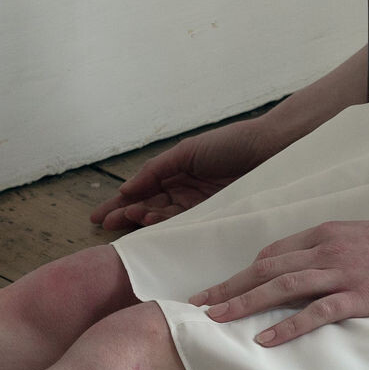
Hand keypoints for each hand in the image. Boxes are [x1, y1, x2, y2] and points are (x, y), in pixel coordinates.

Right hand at [95, 118, 278, 231]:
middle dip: (125, 215)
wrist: (270, 151)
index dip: (120, 202)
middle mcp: (185, 191)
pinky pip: (183, 225)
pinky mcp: (212, 218)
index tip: (98, 216)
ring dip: (142, 218)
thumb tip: (127, 188)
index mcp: (178, 172)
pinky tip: (148, 222)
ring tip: (126, 218)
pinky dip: (164, 224)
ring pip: (163, 217)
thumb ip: (157, 170)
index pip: (143, 190)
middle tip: (104, 225)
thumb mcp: (188, 151)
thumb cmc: (231, 144)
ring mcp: (198, 206)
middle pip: (148, 206)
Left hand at [190, 218, 368, 344]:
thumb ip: (337, 250)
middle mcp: (329, 248)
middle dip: (228, 287)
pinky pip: (316, 312)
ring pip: (280, 286)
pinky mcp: (362, 295)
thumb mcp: (367, 238)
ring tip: (214, 321)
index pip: (274, 252)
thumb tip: (315, 269)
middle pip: (265, 267)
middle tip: (196, 306)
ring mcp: (345, 271)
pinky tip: (264, 339)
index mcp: (329, 232)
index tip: (222, 289)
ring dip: (243, 303)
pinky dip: (286, 325)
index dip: (245, 272)